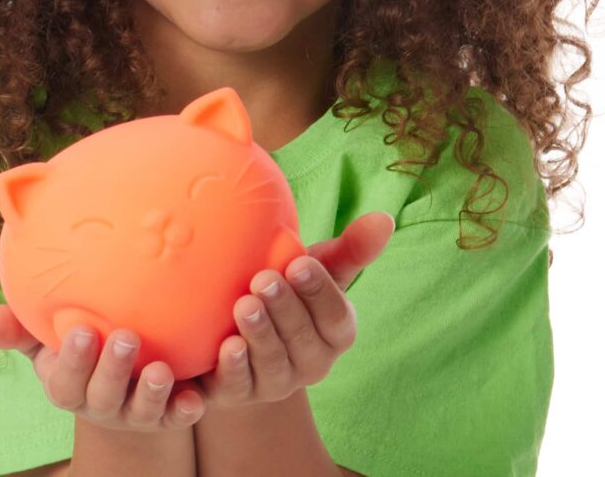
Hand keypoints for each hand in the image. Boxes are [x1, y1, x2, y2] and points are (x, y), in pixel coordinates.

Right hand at [0, 306, 206, 430]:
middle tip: (125, 338)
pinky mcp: (170, 408)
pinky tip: (196, 397)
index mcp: (69, 384)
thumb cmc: (77, 344)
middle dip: (112, 371)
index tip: (81, 333)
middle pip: (103, 396)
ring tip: (160, 369)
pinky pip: (179, 413)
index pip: (65, 382)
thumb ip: (13, 327)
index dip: (73, 362)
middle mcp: (101, 402)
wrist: (124, 373)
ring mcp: (136, 410)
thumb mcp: (45, 334)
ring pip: (141, 410)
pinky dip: (186, 407)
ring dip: (151, 393)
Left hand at [192, 211, 395, 408]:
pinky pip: (238, 387)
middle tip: (263, 280)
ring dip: (259, 335)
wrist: (238, 328)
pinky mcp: (237, 392)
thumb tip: (384, 219)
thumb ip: (350, 249)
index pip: (336, 318)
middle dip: (284, 309)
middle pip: (302, 341)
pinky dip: (233, 369)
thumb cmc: (287, 289)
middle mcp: (310, 364)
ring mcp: (274, 382)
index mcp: (335, 333)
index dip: (318, 292)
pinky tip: (227, 347)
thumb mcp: (317, 268)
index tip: (298, 264)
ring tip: (243, 305)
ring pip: (272, 365)